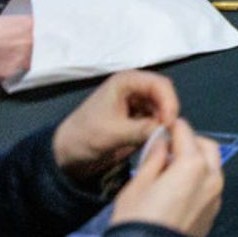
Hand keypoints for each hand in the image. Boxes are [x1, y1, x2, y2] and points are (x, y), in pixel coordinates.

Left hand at [52, 71, 180, 185]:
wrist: (68, 154)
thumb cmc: (85, 136)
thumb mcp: (113, 133)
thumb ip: (141, 130)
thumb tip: (168, 130)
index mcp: (126, 82)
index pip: (159, 84)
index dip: (169, 102)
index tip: (169, 123)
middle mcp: (136, 89)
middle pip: (165, 95)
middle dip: (169, 113)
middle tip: (168, 134)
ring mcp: (138, 104)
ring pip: (164, 109)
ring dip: (165, 123)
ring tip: (162, 139)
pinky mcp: (140, 119)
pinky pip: (158, 122)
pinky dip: (160, 131)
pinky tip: (156, 141)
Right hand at [108, 117, 224, 236]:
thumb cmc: (137, 218)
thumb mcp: (139, 183)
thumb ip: (154, 158)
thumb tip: (163, 143)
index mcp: (194, 164)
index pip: (186, 133)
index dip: (173, 128)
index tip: (163, 127)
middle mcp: (212, 177)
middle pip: (207, 147)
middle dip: (191, 141)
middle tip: (169, 147)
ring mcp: (216, 196)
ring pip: (213, 167)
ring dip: (197, 160)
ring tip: (172, 168)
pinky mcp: (214, 212)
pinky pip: (210, 185)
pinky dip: (200, 178)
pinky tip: (180, 187)